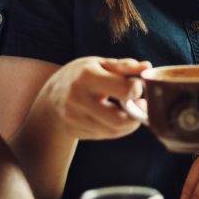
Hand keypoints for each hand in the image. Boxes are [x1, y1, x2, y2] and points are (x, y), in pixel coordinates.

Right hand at [28, 57, 150, 140]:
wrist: (50, 98)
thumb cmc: (80, 76)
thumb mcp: (99, 64)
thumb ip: (124, 66)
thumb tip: (147, 67)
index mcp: (87, 76)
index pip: (125, 90)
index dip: (137, 90)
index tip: (136, 87)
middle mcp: (78, 98)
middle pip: (120, 119)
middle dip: (136, 114)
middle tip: (140, 105)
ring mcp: (75, 118)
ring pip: (114, 130)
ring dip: (129, 123)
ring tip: (129, 111)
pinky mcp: (75, 131)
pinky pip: (105, 135)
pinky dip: (117, 129)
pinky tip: (115, 117)